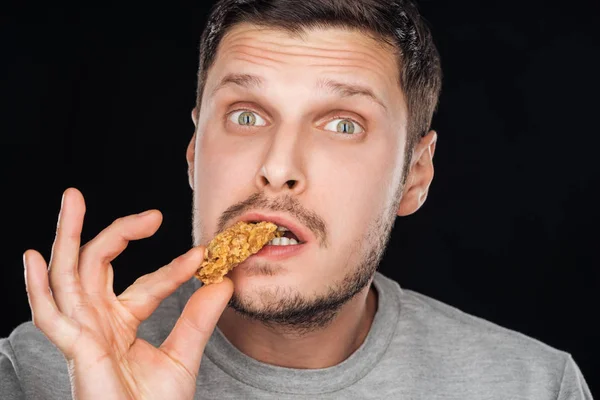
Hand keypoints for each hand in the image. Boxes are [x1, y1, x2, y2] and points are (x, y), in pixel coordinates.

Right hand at [23, 188, 232, 399]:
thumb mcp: (183, 355)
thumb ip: (199, 317)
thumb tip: (224, 281)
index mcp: (120, 324)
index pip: (145, 284)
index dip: (172, 269)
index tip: (203, 256)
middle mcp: (97, 323)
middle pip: (94, 266)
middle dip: (109, 230)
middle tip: (136, 208)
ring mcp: (83, 334)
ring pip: (68, 277)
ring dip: (67, 236)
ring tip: (72, 199)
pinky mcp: (76, 350)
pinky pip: (50, 316)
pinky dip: (38, 287)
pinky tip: (34, 256)